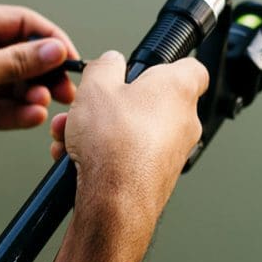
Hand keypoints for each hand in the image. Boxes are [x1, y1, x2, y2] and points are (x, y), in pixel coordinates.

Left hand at [0, 4, 78, 160]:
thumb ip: (17, 61)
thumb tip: (54, 50)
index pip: (24, 24)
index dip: (50, 39)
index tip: (70, 59)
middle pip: (25, 57)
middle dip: (46, 72)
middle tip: (64, 90)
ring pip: (18, 86)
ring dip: (33, 95)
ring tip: (42, 104)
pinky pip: (5, 110)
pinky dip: (20, 113)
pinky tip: (31, 117)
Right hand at [49, 51, 207, 258]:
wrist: (116, 200)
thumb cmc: (115, 144)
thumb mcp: (96, 85)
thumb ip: (105, 65)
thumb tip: (110, 61)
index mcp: (178, 89)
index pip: (190, 67)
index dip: (165, 65)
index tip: (144, 68)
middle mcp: (183, 121)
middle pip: (148, 102)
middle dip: (112, 104)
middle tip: (89, 106)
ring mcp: (172, 152)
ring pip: (133, 131)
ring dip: (100, 130)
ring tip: (71, 135)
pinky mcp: (157, 177)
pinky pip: (129, 156)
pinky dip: (105, 154)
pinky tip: (76, 158)